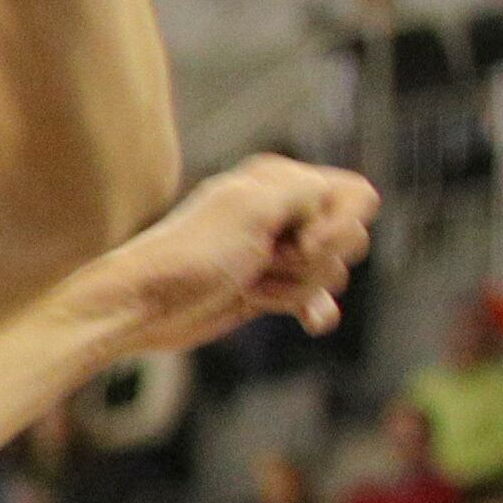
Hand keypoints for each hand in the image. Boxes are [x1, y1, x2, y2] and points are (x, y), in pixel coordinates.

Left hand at [70, 158, 381, 361]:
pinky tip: (310, 322)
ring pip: (332, 272)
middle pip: (350, 238)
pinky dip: (314, 309)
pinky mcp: (268, 286)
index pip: (357, 194)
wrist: (145, 304)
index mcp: (278, 180)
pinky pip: (317, 299)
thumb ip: (307, 192)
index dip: (340, 224)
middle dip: (315, 261)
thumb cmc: (192, 254)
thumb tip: (351, 198)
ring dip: (298, 287)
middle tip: (264, 261)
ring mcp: (275, 251)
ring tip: (251, 285)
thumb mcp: (252, 209)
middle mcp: (281, 210)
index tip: (302, 241)